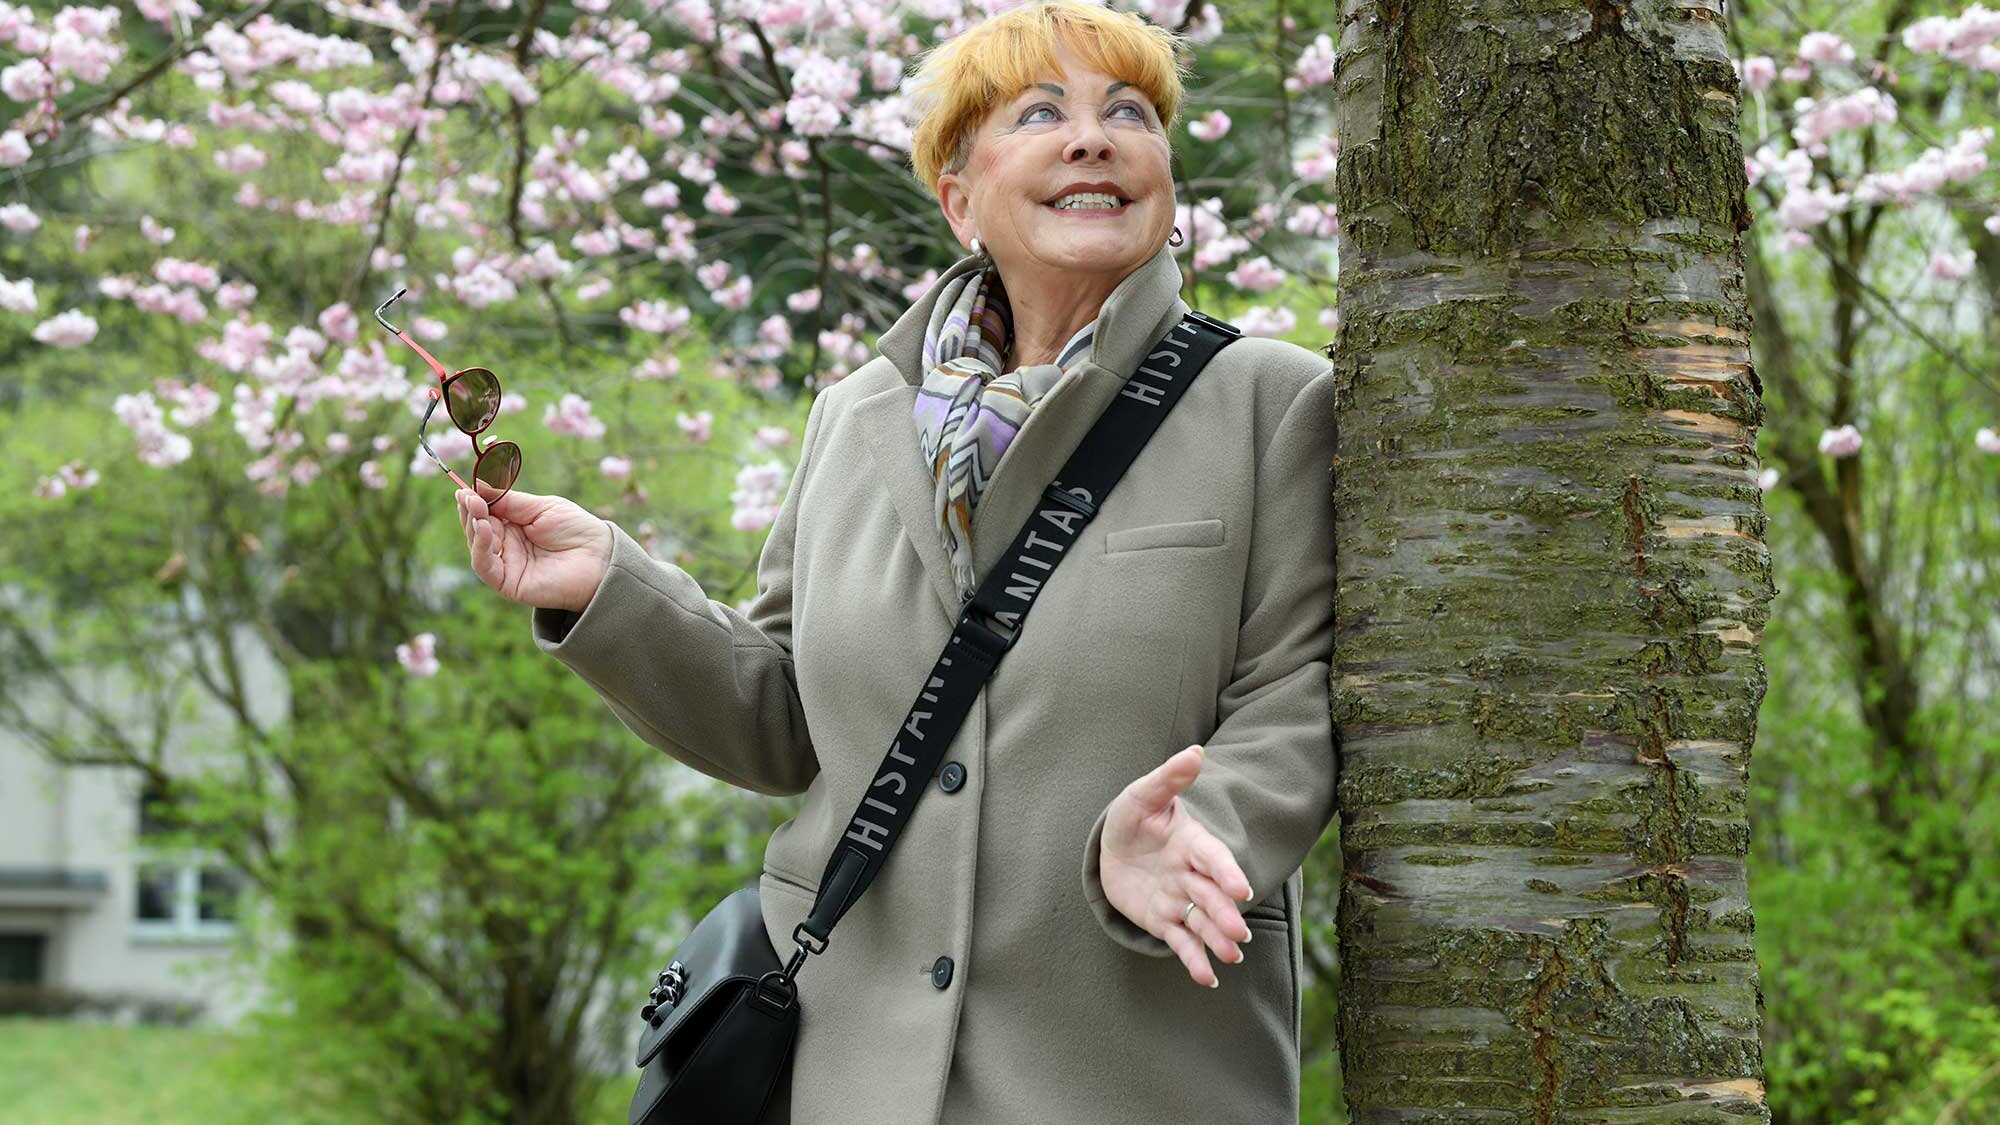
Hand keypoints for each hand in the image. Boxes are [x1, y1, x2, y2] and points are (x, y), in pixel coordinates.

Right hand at [455, 483, 613, 612]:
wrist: (601, 558)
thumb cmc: (577, 529)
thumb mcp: (541, 507)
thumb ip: (510, 501)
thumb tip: (478, 486)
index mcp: (514, 526)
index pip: (484, 513)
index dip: (473, 501)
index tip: (464, 488)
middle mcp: (507, 545)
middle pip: (476, 529)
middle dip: (470, 511)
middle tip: (467, 496)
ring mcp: (507, 565)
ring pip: (477, 548)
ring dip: (472, 527)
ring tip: (476, 509)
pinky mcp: (509, 583)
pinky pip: (485, 567)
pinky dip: (480, 548)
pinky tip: (485, 529)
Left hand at [1099, 744, 1254, 987]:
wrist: (1113, 848)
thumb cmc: (1133, 817)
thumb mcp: (1143, 795)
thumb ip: (1168, 778)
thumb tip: (1195, 752)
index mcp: (1191, 843)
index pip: (1213, 858)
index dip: (1227, 872)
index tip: (1240, 889)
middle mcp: (1191, 875)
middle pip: (1211, 896)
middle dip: (1225, 914)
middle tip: (1239, 933)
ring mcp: (1180, 900)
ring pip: (1202, 922)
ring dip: (1216, 939)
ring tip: (1232, 956)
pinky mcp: (1164, 921)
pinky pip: (1181, 941)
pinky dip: (1194, 960)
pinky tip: (1207, 978)